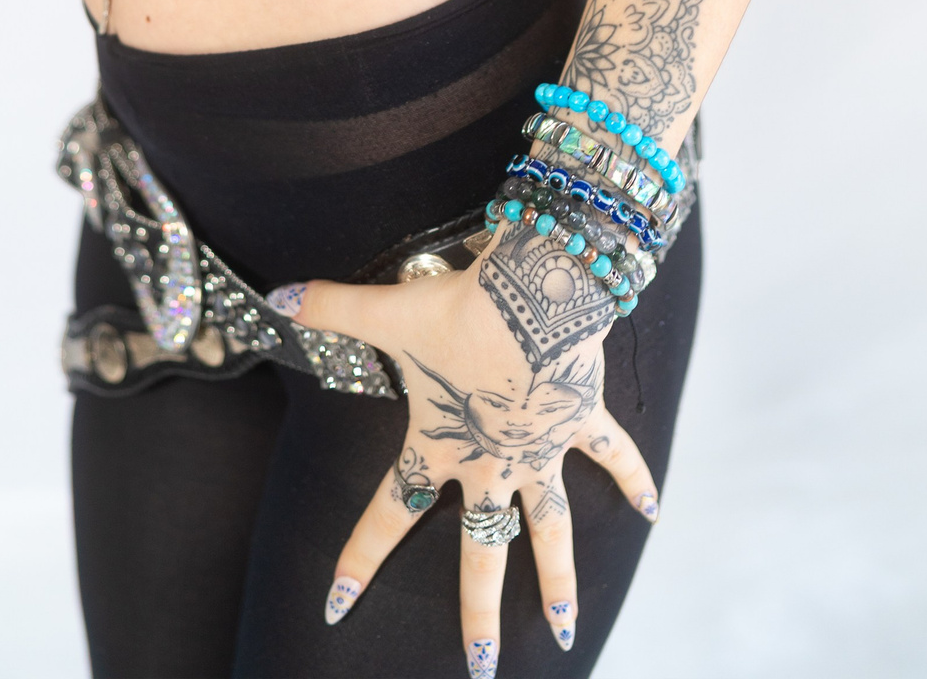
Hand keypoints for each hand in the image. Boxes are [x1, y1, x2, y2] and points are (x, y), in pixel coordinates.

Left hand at [283, 247, 659, 670]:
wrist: (534, 287)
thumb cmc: (459, 304)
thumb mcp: (388, 309)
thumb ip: (330, 307)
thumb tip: (274, 296)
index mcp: (439, 448)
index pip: (387, 516)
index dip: (358, 559)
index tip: (334, 606)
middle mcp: (490, 465)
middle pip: (480, 555)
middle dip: (477, 615)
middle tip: (478, 671)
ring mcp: (540, 449)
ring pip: (550, 532)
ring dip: (558, 582)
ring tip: (563, 632)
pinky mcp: (581, 420)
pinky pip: (613, 456)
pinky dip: (634, 479)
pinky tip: (652, 510)